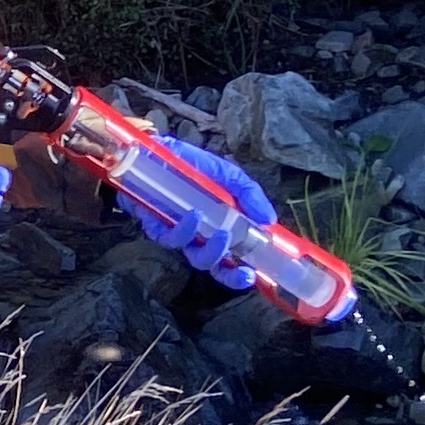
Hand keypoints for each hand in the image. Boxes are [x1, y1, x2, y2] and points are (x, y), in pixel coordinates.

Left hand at [125, 136, 272, 287]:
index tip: (252, 275)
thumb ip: (250, 196)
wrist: (158, 149)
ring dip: (211, 249)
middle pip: (211, 265)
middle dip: (228, 273)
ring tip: (223, 233)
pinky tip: (194, 215)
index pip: (229, 261)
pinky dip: (185, 230)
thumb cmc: (194, 166)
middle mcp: (197, 236)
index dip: (238, 274)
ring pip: (193, 254)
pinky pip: (169, 237)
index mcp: (217, 228)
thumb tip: (269, 221)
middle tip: (243, 268)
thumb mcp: (230, 176)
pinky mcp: (156, 225)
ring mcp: (176, 232)